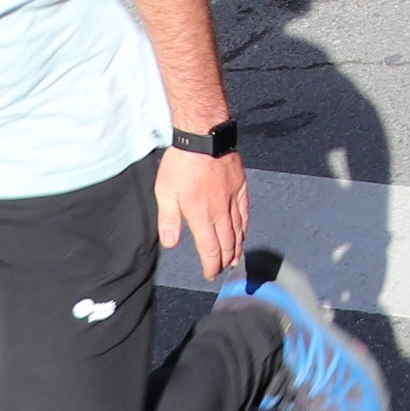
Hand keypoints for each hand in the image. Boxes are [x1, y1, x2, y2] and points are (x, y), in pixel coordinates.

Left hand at [155, 147, 248, 279]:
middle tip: (222, 269)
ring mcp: (232, 199)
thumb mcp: (165, 193)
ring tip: (235, 258)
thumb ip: (169, 221)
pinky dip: (245, 226)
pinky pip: (245, 212)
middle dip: (224, 260)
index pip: (210, 250)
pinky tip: (244, 231)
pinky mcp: (240, 186)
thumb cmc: (182, 163)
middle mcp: (220, 212)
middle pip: (227, 244)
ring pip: (238, 230)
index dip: (211, 266)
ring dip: (237, 247)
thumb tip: (171, 243)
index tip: (210, 274)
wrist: (203, 136)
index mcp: (201, 216)